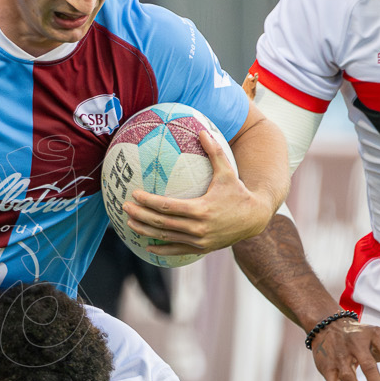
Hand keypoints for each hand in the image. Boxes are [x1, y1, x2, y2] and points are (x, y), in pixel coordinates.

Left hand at [123, 122, 269, 256]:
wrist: (255, 218)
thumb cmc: (239, 192)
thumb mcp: (228, 171)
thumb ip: (214, 152)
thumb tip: (202, 130)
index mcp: (201, 209)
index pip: (166, 206)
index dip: (148, 201)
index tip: (134, 193)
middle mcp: (198, 228)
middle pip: (161, 223)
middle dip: (140, 215)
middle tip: (124, 206)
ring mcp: (199, 240)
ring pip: (165, 237)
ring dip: (145, 231)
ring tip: (129, 222)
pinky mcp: (202, 248)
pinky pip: (176, 250)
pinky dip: (161, 250)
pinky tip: (147, 246)